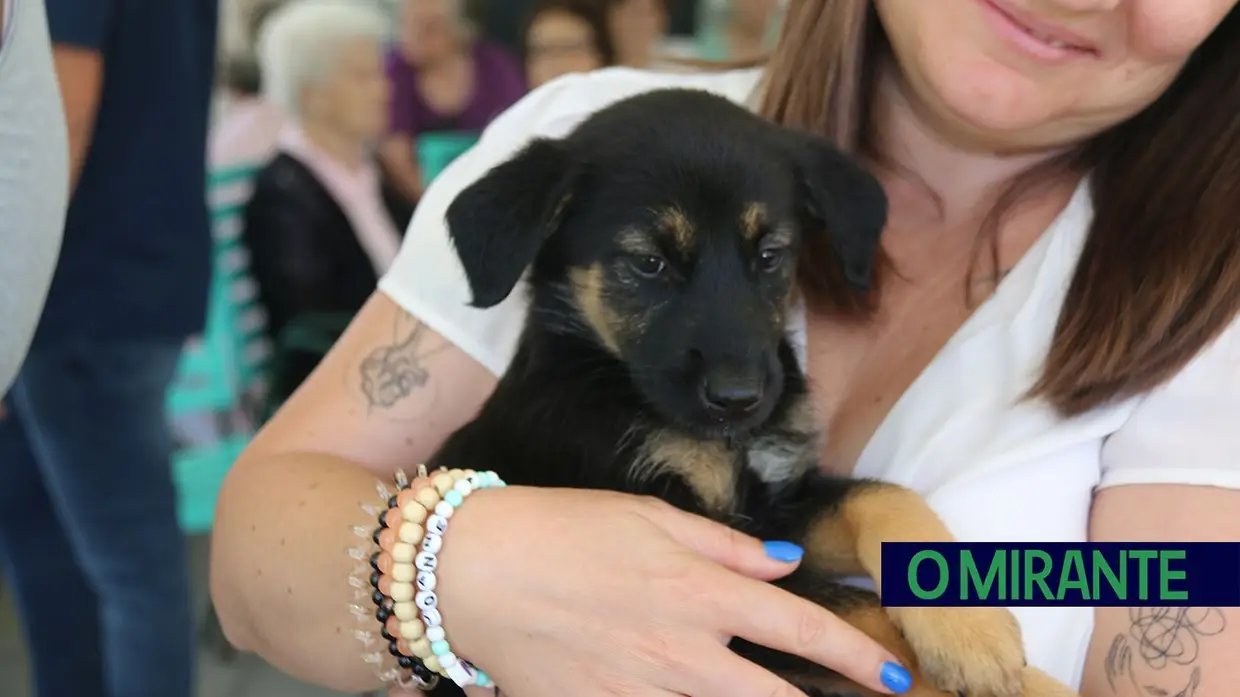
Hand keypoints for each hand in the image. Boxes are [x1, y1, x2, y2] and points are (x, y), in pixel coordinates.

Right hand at [411, 486, 911, 696]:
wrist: (471, 572)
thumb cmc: (561, 529)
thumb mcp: (647, 517)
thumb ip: (725, 545)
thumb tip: (786, 562)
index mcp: (699, 591)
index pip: (800, 629)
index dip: (856, 657)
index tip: (893, 676)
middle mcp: (683, 650)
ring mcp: (643, 691)